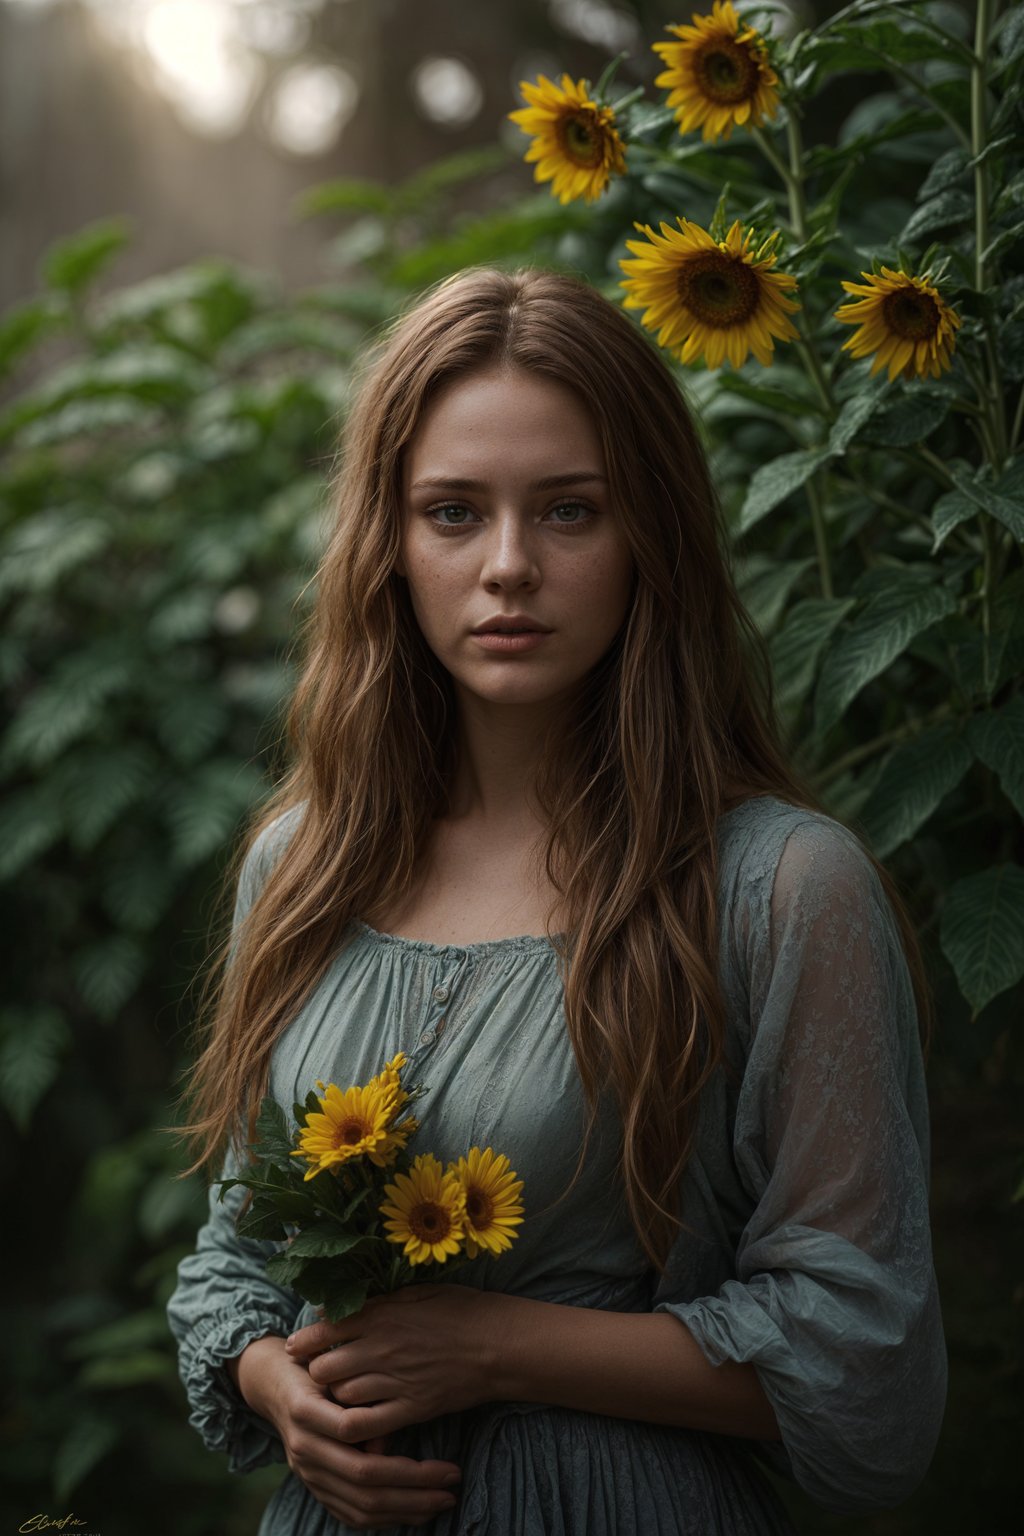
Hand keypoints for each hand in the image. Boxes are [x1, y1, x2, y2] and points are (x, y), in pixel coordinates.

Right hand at [232, 1335, 462, 1528]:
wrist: (273, 1382)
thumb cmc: (315, 1364)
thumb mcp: (335, 1368)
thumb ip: (360, 1399)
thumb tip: (386, 1443)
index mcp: (308, 1413)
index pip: (363, 1454)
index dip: (410, 1469)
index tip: (449, 1465)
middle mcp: (304, 1449)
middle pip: (366, 1486)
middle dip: (415, 1493)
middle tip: (452, 1487)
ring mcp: (306, 1473)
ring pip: (359, 1507)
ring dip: (404, 1510)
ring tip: (440, 1502)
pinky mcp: (312, 1486)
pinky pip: (348, 1515)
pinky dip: (381, 1520)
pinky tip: (411, 1513)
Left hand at [285, 1285, 502, 1443]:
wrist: (497, 1344)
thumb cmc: (461, 1310)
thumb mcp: (419, 1291)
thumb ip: (380, 1300)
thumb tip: (346, 1305)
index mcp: (383, 1315)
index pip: (326, 1329)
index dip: (305, 1340)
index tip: (295, 1346)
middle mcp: (382, 1348)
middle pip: (325, 1368)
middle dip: (317, 1371)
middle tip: (322, 1372)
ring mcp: (395, 1381)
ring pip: (341, 1396)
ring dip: (335, 1396)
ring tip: (339, 1393)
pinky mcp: (410, 1408)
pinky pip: (367, 1424)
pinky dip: (354, 1424)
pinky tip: (354, 1418)